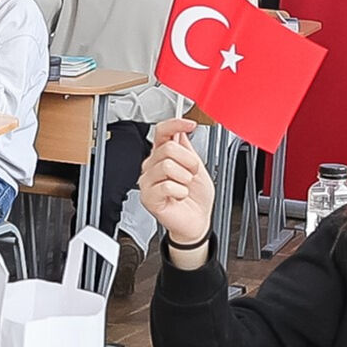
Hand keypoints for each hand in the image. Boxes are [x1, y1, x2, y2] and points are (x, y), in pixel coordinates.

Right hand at [136, 120, 215, 251]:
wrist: (197, 222)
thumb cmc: (196, 198)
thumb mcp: (197, 167)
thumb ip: (187, 148)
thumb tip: (180, 131)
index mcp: (163, 156)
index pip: (162, 132)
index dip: (175, 124)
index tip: (190, 124)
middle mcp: (153, 166)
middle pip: (167, 148)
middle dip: (188, 160)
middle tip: (192, 173)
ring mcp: (148, 182)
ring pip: (167, 165)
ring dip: (185, 177)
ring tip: (185, 186)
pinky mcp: (148, 197)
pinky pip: (167, 185)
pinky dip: (180, 191)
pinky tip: (179, 196)